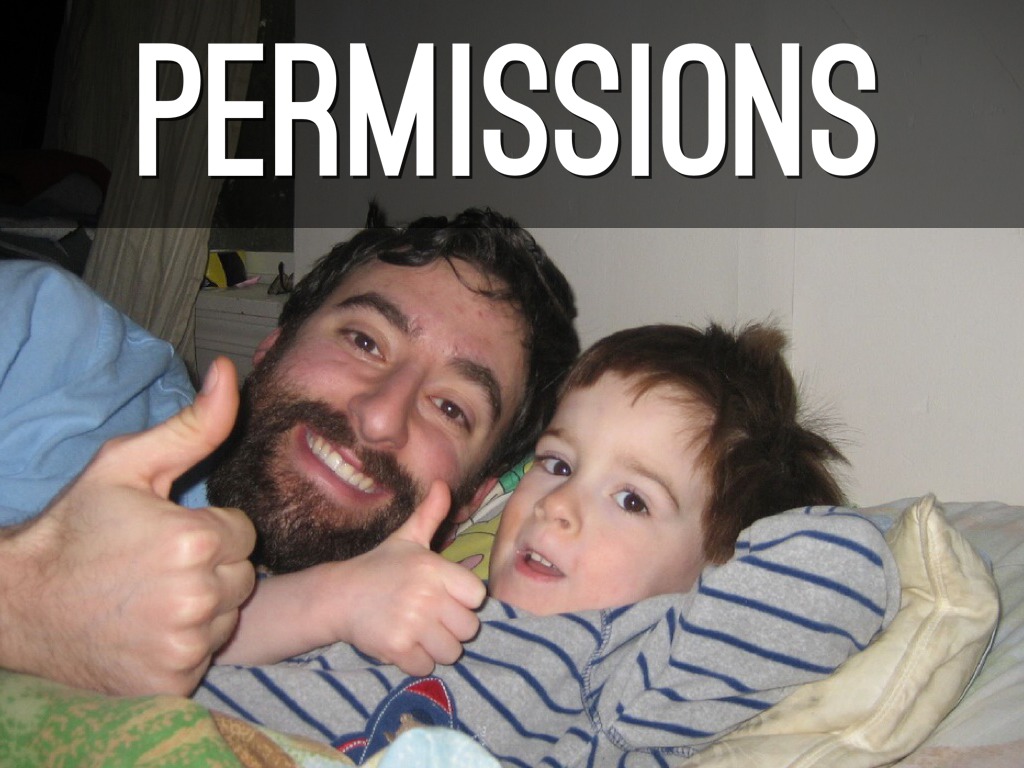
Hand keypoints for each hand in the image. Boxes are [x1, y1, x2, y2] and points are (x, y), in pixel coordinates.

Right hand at [0, 357, 255, 695]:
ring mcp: (185, 644)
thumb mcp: (128, 464)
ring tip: (148, 596)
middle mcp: (197, 595)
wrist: (20, 602)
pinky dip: (183, 644)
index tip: (166, 533)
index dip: (208, 529)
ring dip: (201, 607)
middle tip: (155, 566)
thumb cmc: (77, 527)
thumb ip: (194, 425)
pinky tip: (145, 629)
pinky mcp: (173, 681)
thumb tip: (228, 372)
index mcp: (196, 539)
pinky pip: (206, 653)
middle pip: (241, 576)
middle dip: (210, 567)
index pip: (243, 532)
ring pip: (227, 616)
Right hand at [335, 481, 486, 675]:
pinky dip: (418, 662)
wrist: (338, 596)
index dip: (463, 599)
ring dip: (437, 647)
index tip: (445, 596)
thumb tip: (442, 484)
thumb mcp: (407, 538)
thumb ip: (430, 515)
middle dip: (452, 627)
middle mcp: (426, 596)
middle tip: (430, 618)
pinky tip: (404, 645)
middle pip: (469, 628)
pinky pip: (427, 666)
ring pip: (451, 651)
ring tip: (419, 632)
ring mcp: (412, 623)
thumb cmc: (379, 567)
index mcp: (434, 568)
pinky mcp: (397, 648)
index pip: (477, 595)